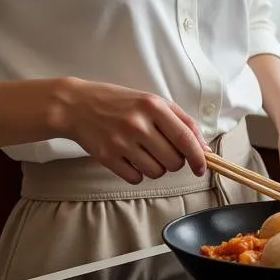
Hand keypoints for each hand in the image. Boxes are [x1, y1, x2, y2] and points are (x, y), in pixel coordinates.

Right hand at [57, 79, 207, 183]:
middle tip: (163, 150)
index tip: (202, 168)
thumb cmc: (119, 102)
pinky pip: (136, 178)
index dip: (198, 157)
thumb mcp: (150, 100)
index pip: (185, 138)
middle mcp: (138, 124)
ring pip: (156, 172)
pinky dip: (137, 174)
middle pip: (173, 160)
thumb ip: (179, 121)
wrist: (76, 105)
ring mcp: (121, 141)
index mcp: (153, 106)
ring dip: (156, 168)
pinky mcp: (107, 157)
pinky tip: (130, 159)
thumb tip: (202, 149)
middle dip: (174, 161)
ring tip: (144, 153)